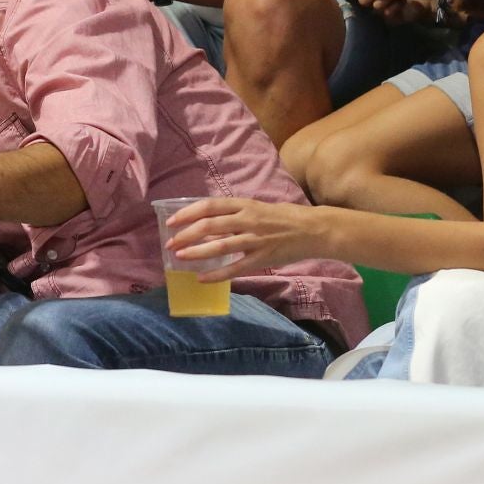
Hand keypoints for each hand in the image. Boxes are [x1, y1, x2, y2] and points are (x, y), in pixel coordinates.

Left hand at [162, 196, 320, 281]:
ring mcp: (255, 240)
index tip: (171, 222)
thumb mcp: (257, 208)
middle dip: (186, 234)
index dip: (188, 213)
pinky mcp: (263, 258)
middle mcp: (248, 220)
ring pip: (220, 246)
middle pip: (210, 225)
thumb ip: (234, 216)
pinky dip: (217, 274)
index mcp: (245, 204)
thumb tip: (207, 224)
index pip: (210, 206)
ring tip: (180, 258)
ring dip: (197, 252)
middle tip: (170, 244)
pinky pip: (236, 268)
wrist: (313, 229)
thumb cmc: (284, 217)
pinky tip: (202, 279)